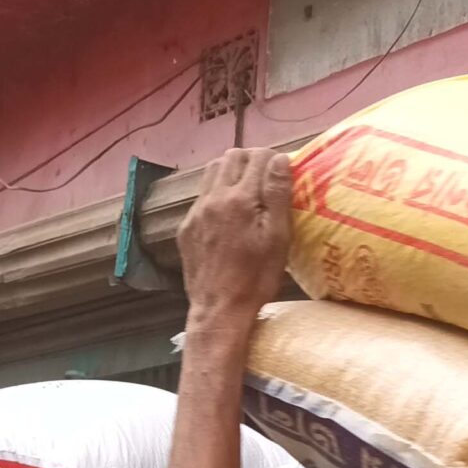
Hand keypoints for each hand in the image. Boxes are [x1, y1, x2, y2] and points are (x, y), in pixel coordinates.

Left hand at [179, 147, 293, 321]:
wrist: (219, 310)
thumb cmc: (256, 278)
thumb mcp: (277, 237)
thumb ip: (277, 194)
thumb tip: (279, 159)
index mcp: (240, 199)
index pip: (257, 157)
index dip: (273, 158)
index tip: (282, 170)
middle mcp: (213, 199)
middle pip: (230, 157)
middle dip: (250, 159)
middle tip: (265, 177)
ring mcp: (195, 213)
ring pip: (211, 172)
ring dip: (230, 172)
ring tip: (246, 190)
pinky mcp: (185, 228)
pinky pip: (201, 197)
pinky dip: (217, 195)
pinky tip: (228, 215)